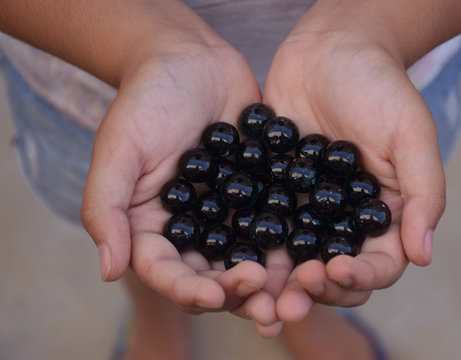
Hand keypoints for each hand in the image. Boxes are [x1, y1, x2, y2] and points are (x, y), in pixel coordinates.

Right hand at [81, 36, 278, 331]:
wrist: (190, 60)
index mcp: (153, 226)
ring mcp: (229, 214)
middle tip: (265, 299)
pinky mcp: (261, 194)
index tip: (215, 294)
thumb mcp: (118, 150)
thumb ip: (105, 207)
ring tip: (297, 290)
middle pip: (214, 274)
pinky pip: (279, 222)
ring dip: (273, 280)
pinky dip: (296, 241)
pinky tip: (319, 252)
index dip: (189, 289)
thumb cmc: (146, 100)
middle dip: (238, 294)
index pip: (168, 272)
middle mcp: (193, 228)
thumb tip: (108, 270)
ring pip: (250, 257)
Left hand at [262, 14, 445, 321]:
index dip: (358, 277)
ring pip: (291, 258)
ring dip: (274, 283)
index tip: (333, 270)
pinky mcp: (271, 191)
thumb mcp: (409, 134)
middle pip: (329, 271)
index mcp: (381, 215)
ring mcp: (304, 208)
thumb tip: (423, 255)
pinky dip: (247, 246)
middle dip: (310, 292)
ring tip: (255, 296)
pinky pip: (259, 224)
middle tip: (286, 304)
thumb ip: (422, 193)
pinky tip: (229, 261)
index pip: (376, 264)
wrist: (330, 49)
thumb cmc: (378, 86)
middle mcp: (342, 220)